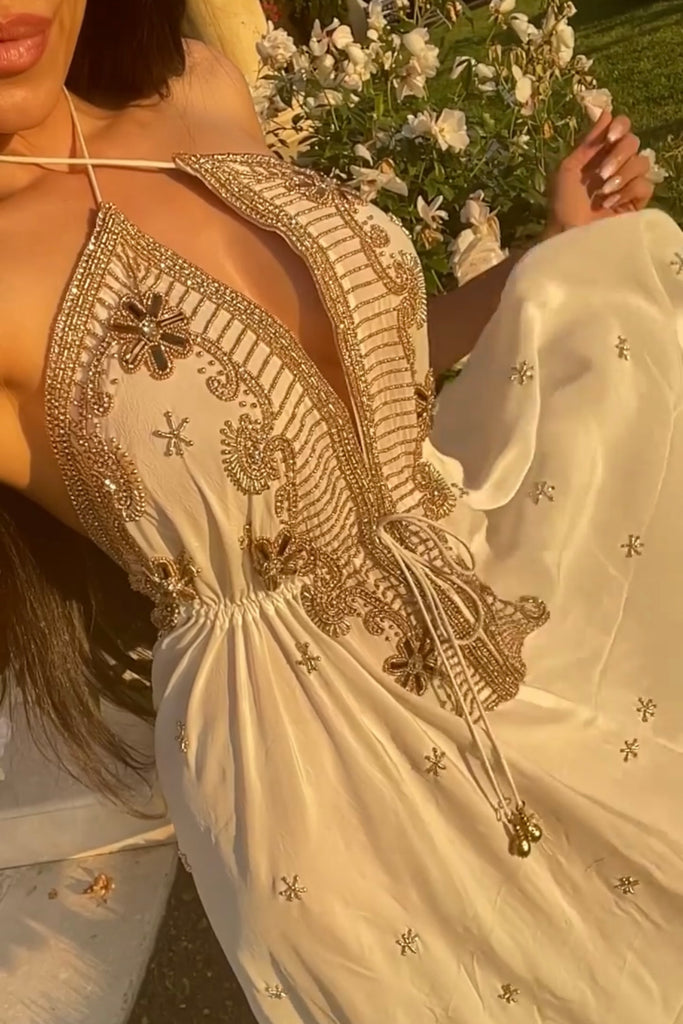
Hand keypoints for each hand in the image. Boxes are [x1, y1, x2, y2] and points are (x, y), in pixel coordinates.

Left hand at [544, 109, 653, 237]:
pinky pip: (645, 185)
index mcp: (599, 153)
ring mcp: (628, 183)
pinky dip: (628, 191)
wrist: (567, 234)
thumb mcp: (569, 169)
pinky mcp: (637, 203)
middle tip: (601, 174)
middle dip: (618, 155)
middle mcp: (616, 164)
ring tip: (603, 193)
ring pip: (643, 162)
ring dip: (622, 174)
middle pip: (634, 142)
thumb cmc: (562, 204)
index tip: (610, 137)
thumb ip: (588, 142)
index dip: (620, 127)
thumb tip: (606, 112)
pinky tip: (611, 202)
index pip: (621, 128)